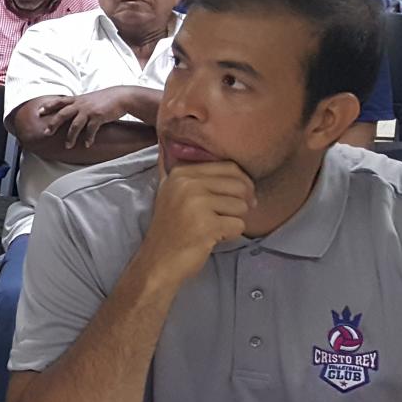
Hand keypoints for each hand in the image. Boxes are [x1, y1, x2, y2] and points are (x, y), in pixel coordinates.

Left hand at [44, 88, 130, 148]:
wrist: (122, 97)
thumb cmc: (105, 99)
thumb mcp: (88, 98)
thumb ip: (78, 104)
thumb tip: (69, 110)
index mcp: (77, 99)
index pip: (59, 101)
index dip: (48, 106)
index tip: (39, 111)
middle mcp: (81, 104)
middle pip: (63, 114)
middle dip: (53, 124)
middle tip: (46, 132)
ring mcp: (89, 111)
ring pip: (75, 125)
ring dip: (71, 136)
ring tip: (67, 146)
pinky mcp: (99, 117)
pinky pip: (91, 130)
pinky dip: (88, 138)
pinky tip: (86, 145)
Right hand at [138, 160, 252, 285]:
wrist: (159, 260)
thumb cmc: (171, 227)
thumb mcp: (169, 191)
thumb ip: (175, 168)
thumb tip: (166, 141)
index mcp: (181, 172)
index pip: (230, 167)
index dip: (242, 183)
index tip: (238, 198)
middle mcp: (187, 184)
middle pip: (240, 185)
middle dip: (242, 203)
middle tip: (230, 215)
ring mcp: (196, 204)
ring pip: (242, 206)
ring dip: (234, 220)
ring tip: (214, 226)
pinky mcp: (206, 225)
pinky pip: (239, 225)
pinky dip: (231, 235)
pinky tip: (213, 238)